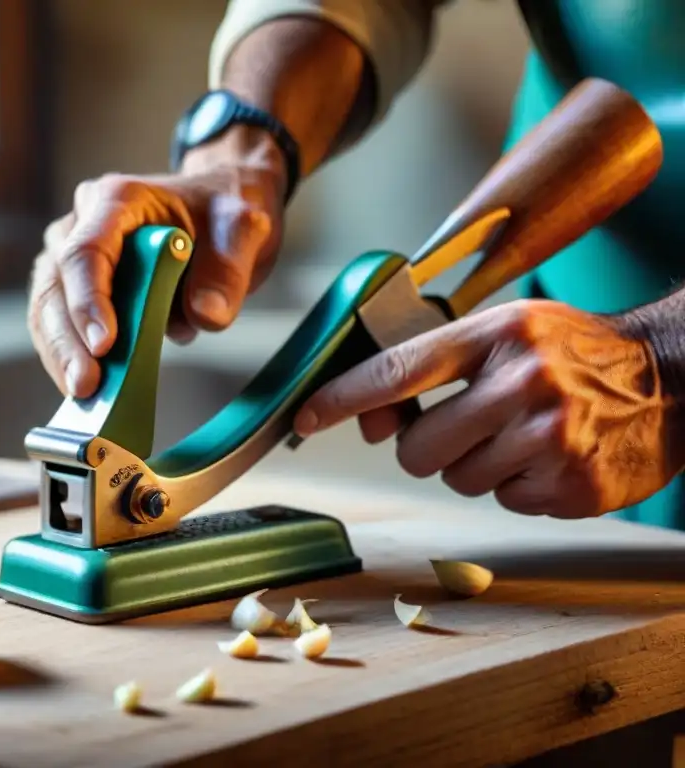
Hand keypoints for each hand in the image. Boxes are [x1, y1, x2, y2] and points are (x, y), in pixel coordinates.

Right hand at [28, 127, 285, 398]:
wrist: (221, 213)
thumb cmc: (223, 213)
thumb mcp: (243, 229)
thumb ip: (227, 269)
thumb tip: (205, 315)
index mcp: (118, 200)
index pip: (87, 251)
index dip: (89, 300)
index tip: (105, 344)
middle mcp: (83, 224)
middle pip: (55, 284)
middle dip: (68, 341)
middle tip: (86, 385)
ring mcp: (73, 256)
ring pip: (48, 309)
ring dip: (62, 355)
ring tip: (84, 395)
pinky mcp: (79, 289)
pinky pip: (62, 326)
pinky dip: (71, 359)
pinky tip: (89, 391)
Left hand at [292, 299, 678, 517]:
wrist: (671, 379)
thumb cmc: (572, 351)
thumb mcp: (507, 330)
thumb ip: (436, 366)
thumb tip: (369, 419)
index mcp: (495, 335)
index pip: (396, 370)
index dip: (341, 398)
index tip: (304, 418)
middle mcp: (521, 384)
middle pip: (416, 449)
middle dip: (425, 447)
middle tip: (462, 429)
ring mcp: (549, 440)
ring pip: (457, 480)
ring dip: (475, 466)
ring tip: (519, 435)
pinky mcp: (571, 487)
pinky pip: (503, 501)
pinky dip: (516, 485)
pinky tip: (548, 457)